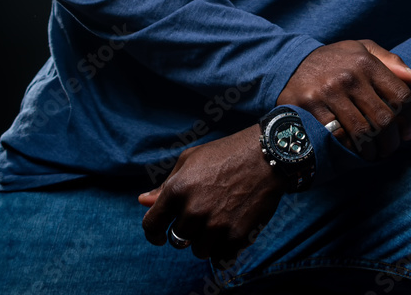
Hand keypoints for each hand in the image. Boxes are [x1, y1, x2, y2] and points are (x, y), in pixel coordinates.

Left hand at [138, 124, 284, 263]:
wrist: (267, 154)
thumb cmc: (225, 153)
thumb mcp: (191, 160)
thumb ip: (165, 184)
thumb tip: (143, 202)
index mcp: (177, 189)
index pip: (151, 225)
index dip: (153, 233)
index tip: (160, 235)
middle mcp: (193, 210)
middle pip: (178, 240)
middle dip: (188, 230)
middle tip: (206, 212)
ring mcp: (216, 225)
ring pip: (199, 251)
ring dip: (207, 240)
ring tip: (221, 217)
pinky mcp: (237, 236)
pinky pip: (221, 257)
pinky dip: (226, 247)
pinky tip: (233, 227)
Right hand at [277, 39, 410, 160]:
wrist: (289, 64)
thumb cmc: (333, 60)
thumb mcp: (360, 50)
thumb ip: (389, 61)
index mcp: (365, 62)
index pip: (400, 96)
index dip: (409, 120)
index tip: (407, 133)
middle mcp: (349, 76)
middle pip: (384, 119)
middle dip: (391, 142)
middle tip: (389, 149)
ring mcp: (329, 93)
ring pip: (363, 133)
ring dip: (372, 151)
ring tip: (373, 154)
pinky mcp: (311, 108)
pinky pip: (338, 137)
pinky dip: (349, 150)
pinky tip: (352, 151)